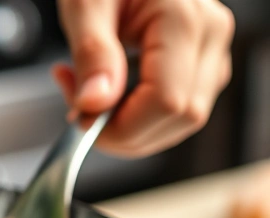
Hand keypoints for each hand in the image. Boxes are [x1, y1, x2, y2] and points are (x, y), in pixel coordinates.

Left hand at [53, 0, 234, 157]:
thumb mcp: (85, 5)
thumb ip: (92, 54)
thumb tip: (94, 105)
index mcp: (185, 21)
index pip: (166, 103)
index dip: (121, 127)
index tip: (80, 120)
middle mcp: (210, 36)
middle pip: (180, 118)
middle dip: (123, 131)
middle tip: (78, 109)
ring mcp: (211, 50)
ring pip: (181, 120)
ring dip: (130, 125)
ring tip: (89, 93)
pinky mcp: (201, 62)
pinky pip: (176, 108)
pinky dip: (138, 114)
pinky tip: (110, 92)